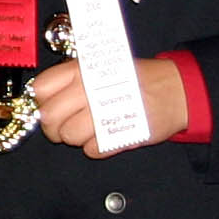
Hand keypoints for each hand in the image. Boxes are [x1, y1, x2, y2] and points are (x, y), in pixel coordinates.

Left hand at [31, 57, 188, 156]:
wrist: (177, 91)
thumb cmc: (135, 80)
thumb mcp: (100, 68)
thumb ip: (71, 81)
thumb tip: (43, 101)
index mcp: (83, 69)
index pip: (41, 88)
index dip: (42, 102)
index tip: (51, 106)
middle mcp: (90, 88)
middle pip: (50, 117)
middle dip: (54, 127)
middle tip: (66, 127)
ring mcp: (104, 111)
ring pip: (69, 136)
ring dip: (77, 138)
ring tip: (92, 130)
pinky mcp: (119, 135)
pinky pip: (91, 150)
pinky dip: (96, 148)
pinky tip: (107, 136)